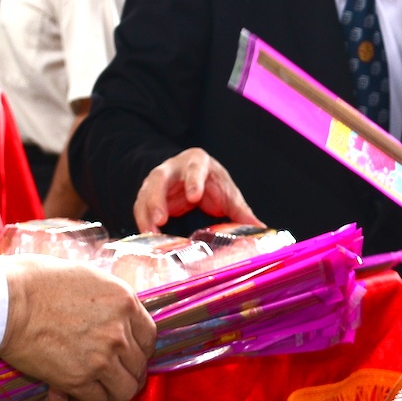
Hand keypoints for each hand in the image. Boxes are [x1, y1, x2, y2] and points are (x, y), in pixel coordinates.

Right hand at [0, 256, 156, 400]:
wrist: (7, 302)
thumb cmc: (37, 282)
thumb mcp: (87, 277)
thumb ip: (108, 300)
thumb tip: (113, 312)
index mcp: (125, 302)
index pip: (149, 337)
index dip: (139, 349)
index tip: (127, 353)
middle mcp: (120, 332)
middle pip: (139, 366)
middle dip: (126, 371)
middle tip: (110, 372)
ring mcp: (101, 358)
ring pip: (124, 389)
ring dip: (111, 389)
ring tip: (95, 385)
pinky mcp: (78, 380)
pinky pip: (96, 400)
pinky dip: (86, 399)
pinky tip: (72, 391)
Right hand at [132, 148, 260, 232]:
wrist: (193, 174)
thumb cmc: (212, 182)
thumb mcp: (228, 193)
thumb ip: (241, 211)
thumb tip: (261, 229)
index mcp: (197, 162)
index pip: (195, 168)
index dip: (193, 181)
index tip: (193, 197)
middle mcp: (172, 168)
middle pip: (160, 178)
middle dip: (157, 198)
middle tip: (160, 219)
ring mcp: (157, 181)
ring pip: (145, 194)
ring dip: (146, 214)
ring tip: (150, 234)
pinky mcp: (148, 196)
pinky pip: (140, 208)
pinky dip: (142, 222)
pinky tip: (147, 238)